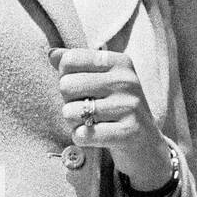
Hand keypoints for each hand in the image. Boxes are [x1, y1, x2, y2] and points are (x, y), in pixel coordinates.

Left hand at [49, 47, 171, 191]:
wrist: (145, 143)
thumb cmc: (115, 108)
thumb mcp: (101, 81)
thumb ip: (76, 66)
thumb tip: (51, 54)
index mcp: (120, 62)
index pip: (70, 60)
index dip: (67, 77)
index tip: (84, 88)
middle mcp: (127, 80)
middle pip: (66, 85)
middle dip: (69, 101)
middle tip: (87, 109)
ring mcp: (130, 106)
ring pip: (71, 111)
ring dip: (74, 122)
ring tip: (92, 123)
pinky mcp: (128, 131)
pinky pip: (82, 134)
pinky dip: (82, 138)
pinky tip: (96, 137)